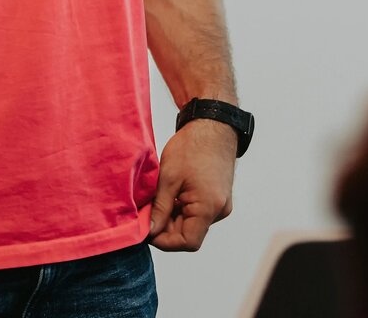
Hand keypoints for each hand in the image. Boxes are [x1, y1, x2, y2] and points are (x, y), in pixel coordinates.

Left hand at [149, 120, 236, 251]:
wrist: (212, 125)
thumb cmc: (192, 147)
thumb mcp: (169, 178)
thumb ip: (160, 208)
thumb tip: (149, 231)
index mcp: (209, 208)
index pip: (187, 242)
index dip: (165, 241)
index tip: (146, 230)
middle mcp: (218, 211)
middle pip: (189, 234)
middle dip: (166, 228)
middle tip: (146, 213)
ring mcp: (220, 204)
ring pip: (192, 223)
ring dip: (173, 218)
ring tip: (157, 200)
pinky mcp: (217, 197)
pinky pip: (198, 212)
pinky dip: (182, 209)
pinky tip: (169, 195)